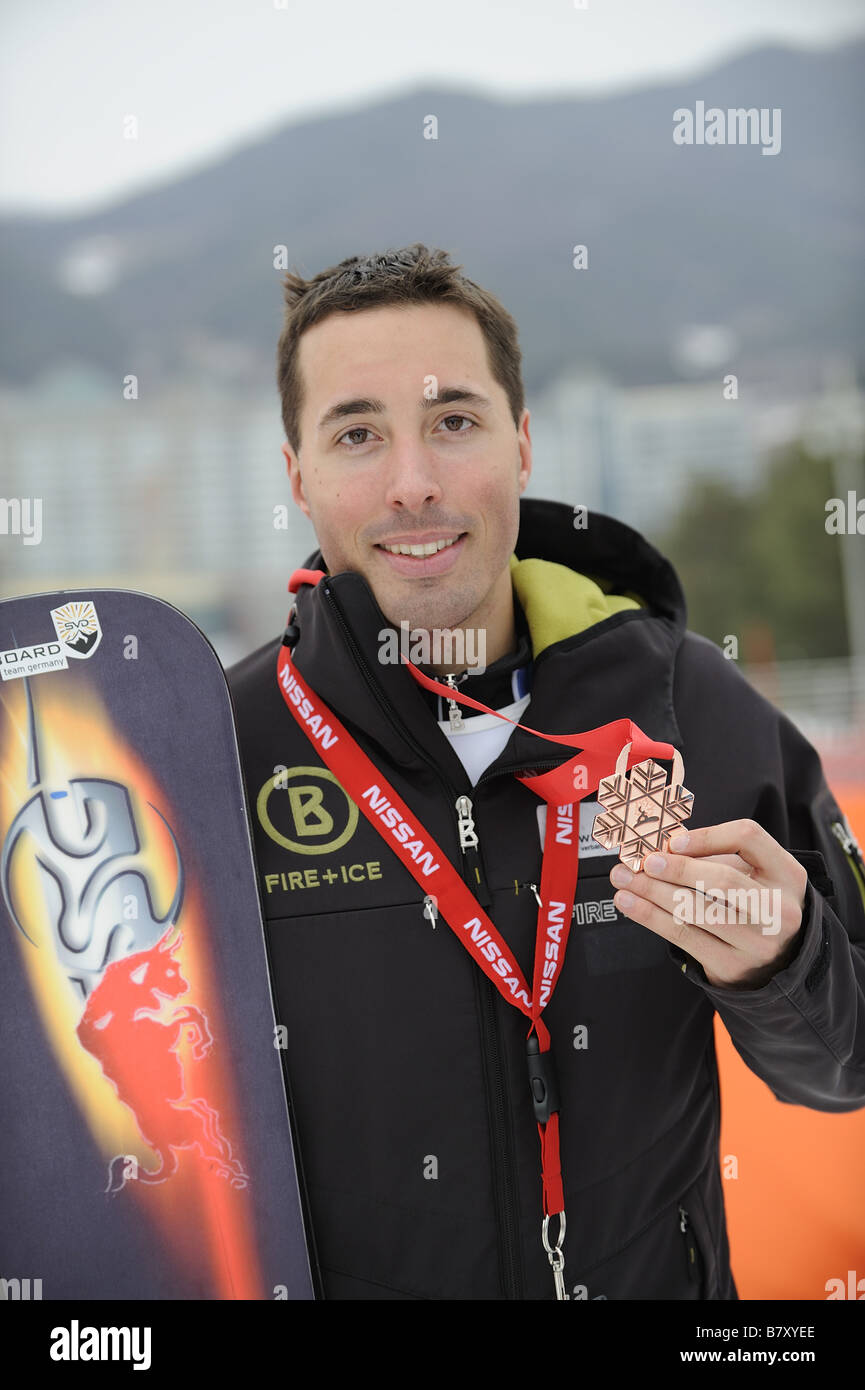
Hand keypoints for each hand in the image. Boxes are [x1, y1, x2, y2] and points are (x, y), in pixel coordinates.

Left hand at [609, 819, 808, 988]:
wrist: (776, 962)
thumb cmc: (755, 905)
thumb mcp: (751, 875)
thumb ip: (716, 855)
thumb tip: (664, 844)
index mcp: (787, 874)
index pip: (748, 838)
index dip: (707, 836)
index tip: (673, 841)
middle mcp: (779, 909)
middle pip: (723, 880)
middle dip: (676, 868)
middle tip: (643, 862)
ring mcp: (757, 942)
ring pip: (698, 911)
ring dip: (653, 892)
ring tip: (624, 879)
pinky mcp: (732, 965)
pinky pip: (684, 936)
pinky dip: (650, 917)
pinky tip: (629, 903)